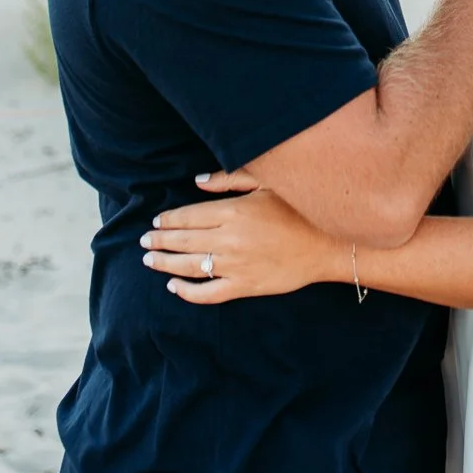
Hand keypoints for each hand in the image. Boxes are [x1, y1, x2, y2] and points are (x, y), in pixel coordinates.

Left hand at [140, 182, 342, 303]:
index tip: (156, 222)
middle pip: (183, 241)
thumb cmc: (299, 208)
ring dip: (165, 263)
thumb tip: (197, 181)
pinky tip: (175, 287)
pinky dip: (188, 292)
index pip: (188, 216)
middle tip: (144, 242)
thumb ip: (230, 180)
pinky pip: (208, 293)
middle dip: (160, 241)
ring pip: (189, 266)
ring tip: (150, 261)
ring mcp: (235, 265)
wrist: (327, 244)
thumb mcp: (266, 183)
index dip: (169, 220)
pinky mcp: (244, 287)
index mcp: (233, 211)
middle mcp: (229, 239)